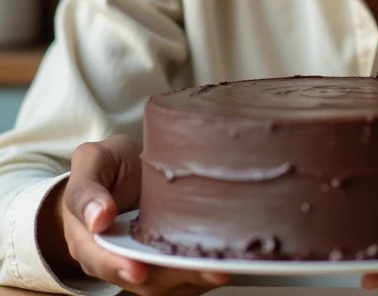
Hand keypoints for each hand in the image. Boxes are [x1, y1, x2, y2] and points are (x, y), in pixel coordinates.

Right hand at [39, 133, 229, 294]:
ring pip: (165, 283)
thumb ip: (87, 189)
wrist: (126, 169)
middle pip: (140, 279)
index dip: (117, 265)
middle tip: (201, 270)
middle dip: (171, 277)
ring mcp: (143, 262)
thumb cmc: (107, 164)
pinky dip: (201, 273)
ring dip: (193, 278)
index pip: (98, 258)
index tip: (137, 268)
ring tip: (219, 267)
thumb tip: (98, 218)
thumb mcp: (91, 161)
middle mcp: (114, 259)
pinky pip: (183, 277)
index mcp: (87, 238)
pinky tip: (223, 261)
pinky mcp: (167, 261)